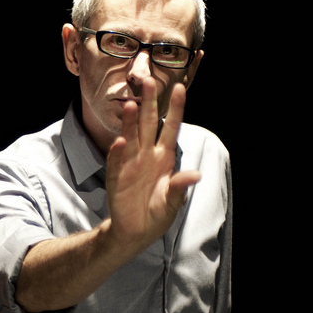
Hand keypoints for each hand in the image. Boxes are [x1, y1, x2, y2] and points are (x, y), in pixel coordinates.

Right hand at [104, 78, 201, 255]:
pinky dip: (118, 152)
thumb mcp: (174, 202)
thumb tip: (196, 175)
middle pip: (148, 124)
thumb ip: (181, 187)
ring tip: (133, 105)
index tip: (180, 88)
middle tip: (149, 81)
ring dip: (131, 122)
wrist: (136, 232)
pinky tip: (120, 142)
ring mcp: (131, 164)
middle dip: (149, 103)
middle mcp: (147, 155)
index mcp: (164, 157)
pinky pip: (117, 162)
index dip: (176, 109)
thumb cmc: (157, 213)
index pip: (171, 127)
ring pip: (131, 138)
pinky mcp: (117, 178)